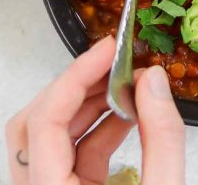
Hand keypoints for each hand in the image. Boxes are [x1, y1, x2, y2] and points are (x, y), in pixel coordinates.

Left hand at [6, 36, 184, 184]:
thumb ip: (162, 138)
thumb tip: (154, 79)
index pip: (45, 122)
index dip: (75, 76)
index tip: (109, 49)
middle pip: (34, 122)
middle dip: (76, 84)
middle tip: (114, 60)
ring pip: (52, 133)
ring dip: (90, 100)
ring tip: (130, 83)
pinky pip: (74, 149)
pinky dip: (102, 124)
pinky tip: (131, 112)